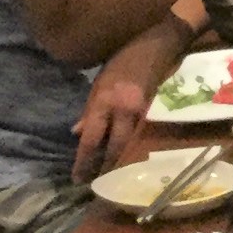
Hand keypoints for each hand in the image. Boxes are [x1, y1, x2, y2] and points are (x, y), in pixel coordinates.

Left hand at [71, 50, 159, 180]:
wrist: (155, 48)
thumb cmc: (122, 61)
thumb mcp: (99, 82)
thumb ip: (90, 109)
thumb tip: (77, 132)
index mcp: (105, 101)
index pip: (92, 138)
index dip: (84, 160)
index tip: (77, 177)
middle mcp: (123, 111)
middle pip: (113, 148)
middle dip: (103, 168)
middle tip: (93, 184)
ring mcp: (140, 113)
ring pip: (128, 145)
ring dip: (116, 162)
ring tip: (106, 177)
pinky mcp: (151, 114)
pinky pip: (137, 137)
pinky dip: (129, 149)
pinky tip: (123, 158)